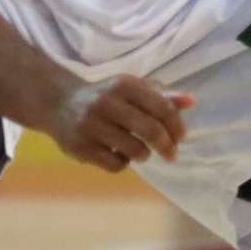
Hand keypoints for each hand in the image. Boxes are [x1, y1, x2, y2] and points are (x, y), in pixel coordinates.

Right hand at [47, 74, 194, 170]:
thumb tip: (192, 101)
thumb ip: (162, 96)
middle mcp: (106, 102)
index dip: (176, 125)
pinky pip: (115, 164)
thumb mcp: (132, 90)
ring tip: (140, 151)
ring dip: (144, 154)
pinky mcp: (80, 147)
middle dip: (167, 147)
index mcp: (123, 85)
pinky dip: (122, 162)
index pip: (161, 107)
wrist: (58, 102)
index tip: (181, 137)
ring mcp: (91, 125)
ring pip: (135, 151)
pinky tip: (117, 153)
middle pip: (151, 131)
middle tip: (172, 154)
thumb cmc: (106, 97)